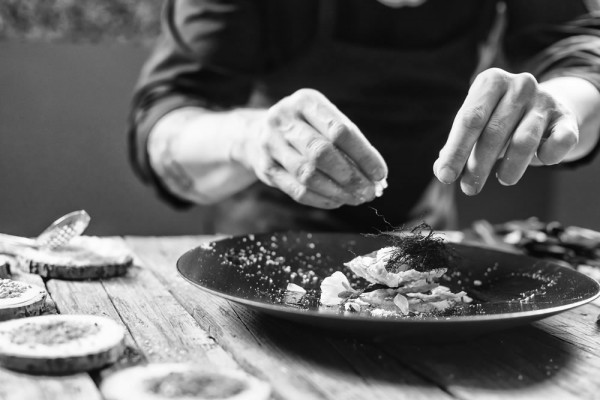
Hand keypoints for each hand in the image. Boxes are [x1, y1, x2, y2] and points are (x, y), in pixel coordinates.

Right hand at [232, 89, 387, 208]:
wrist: (256, 133)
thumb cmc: (304, 128)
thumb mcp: (322, 121)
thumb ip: (348, 143)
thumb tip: (376, 176)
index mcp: (305, 101)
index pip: (340, 130)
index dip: (364, 155)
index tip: (380, 174)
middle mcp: (284, 119)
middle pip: (322, 153)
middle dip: (351, 176)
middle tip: (369, 192)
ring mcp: (270, 144)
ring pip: (308, 174)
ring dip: (337, 191)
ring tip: (356, 198)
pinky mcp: (265, 168)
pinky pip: (297, 190)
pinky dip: (321, 199)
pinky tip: (337, 201)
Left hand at [434, 68, 578, 194]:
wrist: (547, 108)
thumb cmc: (499, 120)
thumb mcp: (476, 126)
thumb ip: (456, 146)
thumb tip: (441, 169)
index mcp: (491, 82)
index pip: (469, 120)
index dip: (455, 151)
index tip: (445, 177)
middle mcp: (519, 85)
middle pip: (493, 132)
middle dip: (478, 165)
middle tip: (468, 189)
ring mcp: (545, 100)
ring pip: (524, 140)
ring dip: (510, 167)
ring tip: (502, 180)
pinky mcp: (566, 118)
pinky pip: (560, 141)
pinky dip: (548, 156)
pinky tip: (541, 161)